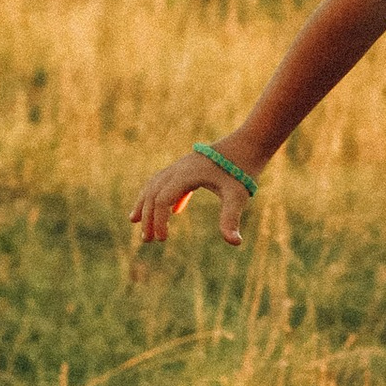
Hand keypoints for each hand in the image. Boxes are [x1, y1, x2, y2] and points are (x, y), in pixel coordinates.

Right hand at [130, 150, 251, 246]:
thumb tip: (235, 242)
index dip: (158, 220)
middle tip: (146, 241)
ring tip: (135, 221)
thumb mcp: (237, 195)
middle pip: (154, 193)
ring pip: (155, 185)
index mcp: (186, 174)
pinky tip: (173, 211)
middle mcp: (179, 168)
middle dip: (147, 217)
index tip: (162, 240)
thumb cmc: (244, 168)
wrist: (250, 142)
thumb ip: (231, 218)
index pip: (162, 199)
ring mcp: (182, 165)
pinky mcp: (189, 166)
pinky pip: (168, 181)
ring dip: (146, 204)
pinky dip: (162, 196)